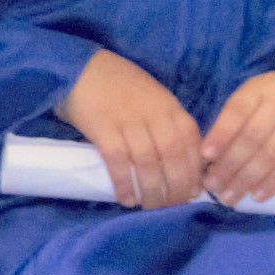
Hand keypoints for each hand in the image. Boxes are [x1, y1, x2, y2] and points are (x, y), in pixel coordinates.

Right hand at [58, 50, 206, 211]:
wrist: (80, 67)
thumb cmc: (119, 86)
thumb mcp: (153, 98)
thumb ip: (167, 123)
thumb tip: (181, 162)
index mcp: (169, 106)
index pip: (191, 142)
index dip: (194, 171)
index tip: (193, 193)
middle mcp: (153, 113)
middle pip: (172, 156)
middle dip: (176, 186)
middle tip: (172, 206)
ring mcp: (128, 119)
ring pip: (148, 162)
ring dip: (152, 190)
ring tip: (150, 207)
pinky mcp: (103, 127)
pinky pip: (118, 160)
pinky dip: (124, 182)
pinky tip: (126, 198)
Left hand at [197, 72, 274, 213]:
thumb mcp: (255, 97)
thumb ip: (234, 121)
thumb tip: (206, 159)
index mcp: (258, 91)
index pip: (238, 111)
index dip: (222, 133)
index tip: (205, 155)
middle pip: (252, 137)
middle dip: (229, 164)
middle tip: (212, 185)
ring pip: (271, 154)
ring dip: (247, 179)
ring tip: (229, 197)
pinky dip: (274, 182)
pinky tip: (258, 196)